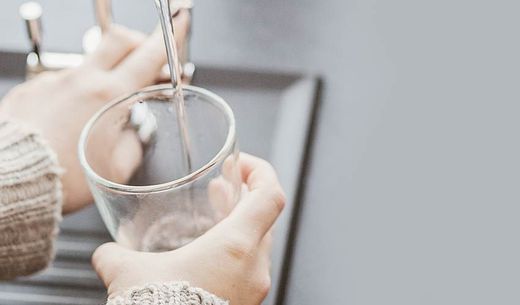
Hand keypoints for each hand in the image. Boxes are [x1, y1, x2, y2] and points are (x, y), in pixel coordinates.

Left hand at [0, 12, 188, 213]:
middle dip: (139, 43)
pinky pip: (64, 80)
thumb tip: (135, 134)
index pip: (149, 54)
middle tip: (148, 60)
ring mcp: (55, 81)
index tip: (180, 20)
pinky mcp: (34, 89)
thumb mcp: (118, 168)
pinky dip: (78, 91)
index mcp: (109, 96)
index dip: (170, 35)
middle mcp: (82, 80)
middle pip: (119, 38)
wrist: (14, 180)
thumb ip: (135, 143)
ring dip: (108, 71)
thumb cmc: (65, 178)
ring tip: (107, 103)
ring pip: (91, 61)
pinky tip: (74, 116)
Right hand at [92, 154, 285, 304]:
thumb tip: (105, 254)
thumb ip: (115, 255)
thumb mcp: (129, 275)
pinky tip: (207, 260)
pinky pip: (248, 271)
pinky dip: (234, 256)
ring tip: (214, 222)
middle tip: (222, 191)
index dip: (261, 171)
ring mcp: (254, 290)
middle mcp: (254, 267)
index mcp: (236, 246)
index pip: (270, 195)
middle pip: (264, 218)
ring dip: (238, 229)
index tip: (242, 165)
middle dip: (243, 200)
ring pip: (257, 246)